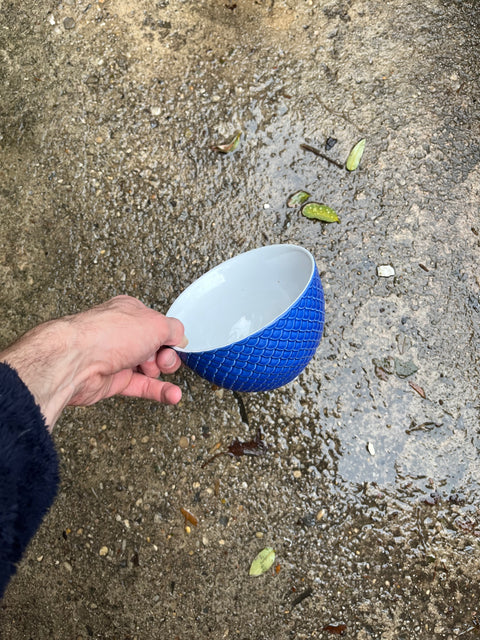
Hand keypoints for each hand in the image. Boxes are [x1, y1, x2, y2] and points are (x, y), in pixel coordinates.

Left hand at [0, 296, 186, 429]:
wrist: (75, 361)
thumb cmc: (106, 335)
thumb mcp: (155, 323)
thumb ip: (174, 330)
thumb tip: (181, 338)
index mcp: (129, 312)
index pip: (158, 324)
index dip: (169, 336)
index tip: (175, 343)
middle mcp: (122, 334)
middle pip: (156, 348)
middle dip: (165, 355)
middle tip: (161, 358)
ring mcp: (117, 358)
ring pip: (150, 369)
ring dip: (161, 373)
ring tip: (156, 371)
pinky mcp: (113, 381)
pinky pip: (142, 387)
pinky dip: (159, 392)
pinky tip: (172, 395)